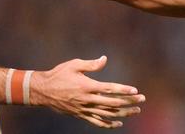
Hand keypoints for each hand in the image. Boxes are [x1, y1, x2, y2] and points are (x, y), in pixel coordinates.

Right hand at [30, 56, 144, 127]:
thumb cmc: (59, 74)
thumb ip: (91, 64)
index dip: (123, 90)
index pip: (110, 89)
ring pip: (108, 114)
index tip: (135, 91)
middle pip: (113, 102)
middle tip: (142, 100)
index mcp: (87, 86)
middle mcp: (87, 99)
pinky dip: (109, 124)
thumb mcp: (74, 64)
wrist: (43, 91)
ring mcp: (84, 109)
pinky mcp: (81, 114)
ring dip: (123, 113)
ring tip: (136, 111)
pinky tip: (118, 122)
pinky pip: (97, 122)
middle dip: (129, 101)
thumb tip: (104, 59)